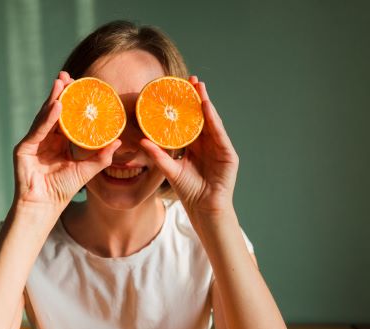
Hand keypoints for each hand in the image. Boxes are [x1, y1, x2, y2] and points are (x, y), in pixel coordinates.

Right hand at [13, 71, 120, 208]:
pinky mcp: (24, 148)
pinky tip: (56, 107)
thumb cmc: (63, 190)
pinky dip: (47, 118)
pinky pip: (38, 130)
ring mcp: (33, 142)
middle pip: (54, 112)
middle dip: (60, 93)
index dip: (73, 102)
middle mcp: (45, 138)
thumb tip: (118, 142)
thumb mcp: (86, 171)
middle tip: (67, 76)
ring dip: (53, 99)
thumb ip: (101, 157)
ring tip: (62, 84)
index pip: (67, 117)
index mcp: (59, 142)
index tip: (82, 86)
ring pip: (44, 117)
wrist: (45, 206)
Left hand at [139, 76, 238, 216]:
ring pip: (211, 121)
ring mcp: (220, 147)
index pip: (188, 121)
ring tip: (199, 87)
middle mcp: (208, 144)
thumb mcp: (170, 170)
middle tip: (190, 79)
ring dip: (206, 103)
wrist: (204, 209)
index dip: (184, 106)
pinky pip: (219, 133)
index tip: (175, 89)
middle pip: (201, 116)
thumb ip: (158, 155)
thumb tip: (141, 141)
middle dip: (197, 98)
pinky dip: (213, 120)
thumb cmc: (189, 192)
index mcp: (195, 146)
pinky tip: (207, 107)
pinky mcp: (228, 154)